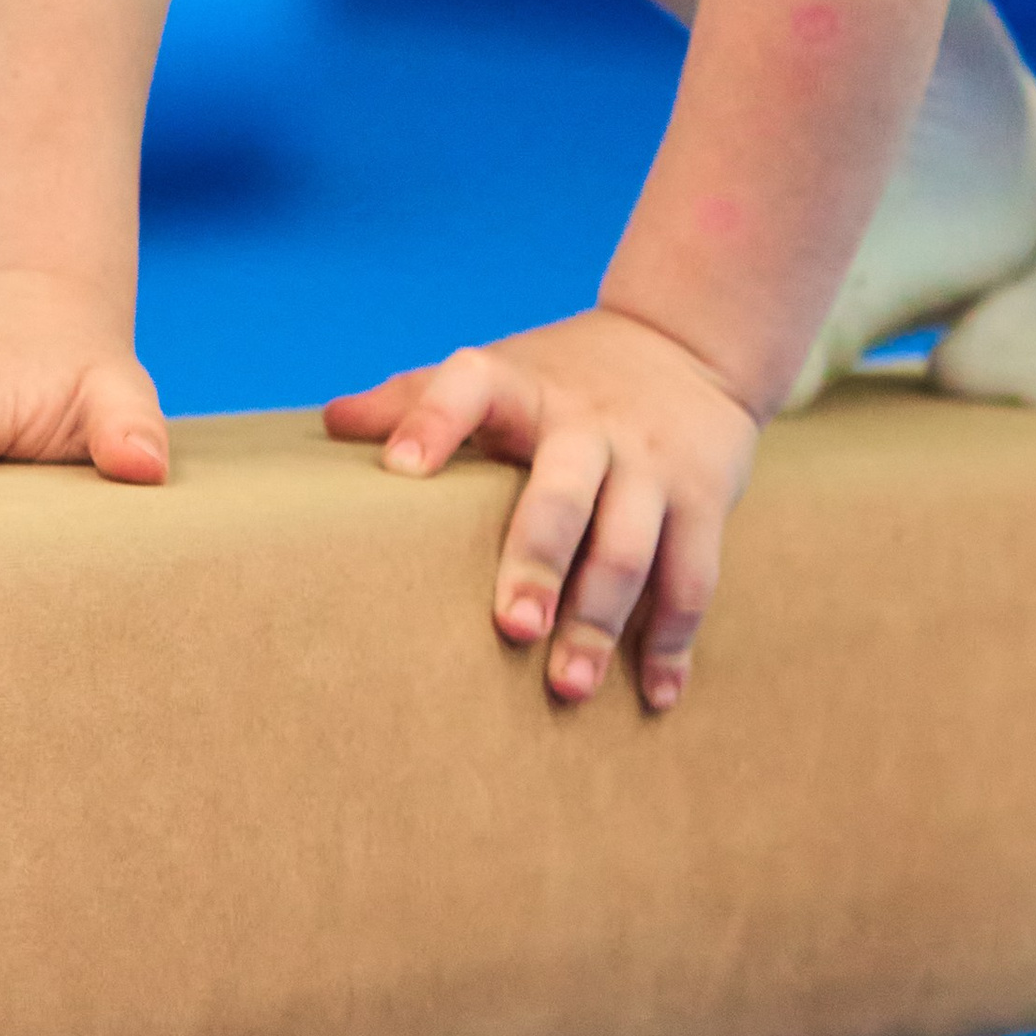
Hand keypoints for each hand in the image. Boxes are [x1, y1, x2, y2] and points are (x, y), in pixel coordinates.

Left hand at [326, 305, 757, 713]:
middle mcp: (590, 423)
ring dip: (601, 621)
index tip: (398, 470)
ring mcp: (652, 462)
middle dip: (540, 560)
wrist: (689, 340)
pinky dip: (674, 640)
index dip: (433, 421)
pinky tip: (655, 695)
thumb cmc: (563, 374)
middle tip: (513, 628)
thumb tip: (331, 424)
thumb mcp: (500, 370)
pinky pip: (693, 575)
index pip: (470, 387)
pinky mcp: (704, 496)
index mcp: (523, 387)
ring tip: (568, 687)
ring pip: (631, 546)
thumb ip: (418, 396)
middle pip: (565, 492)